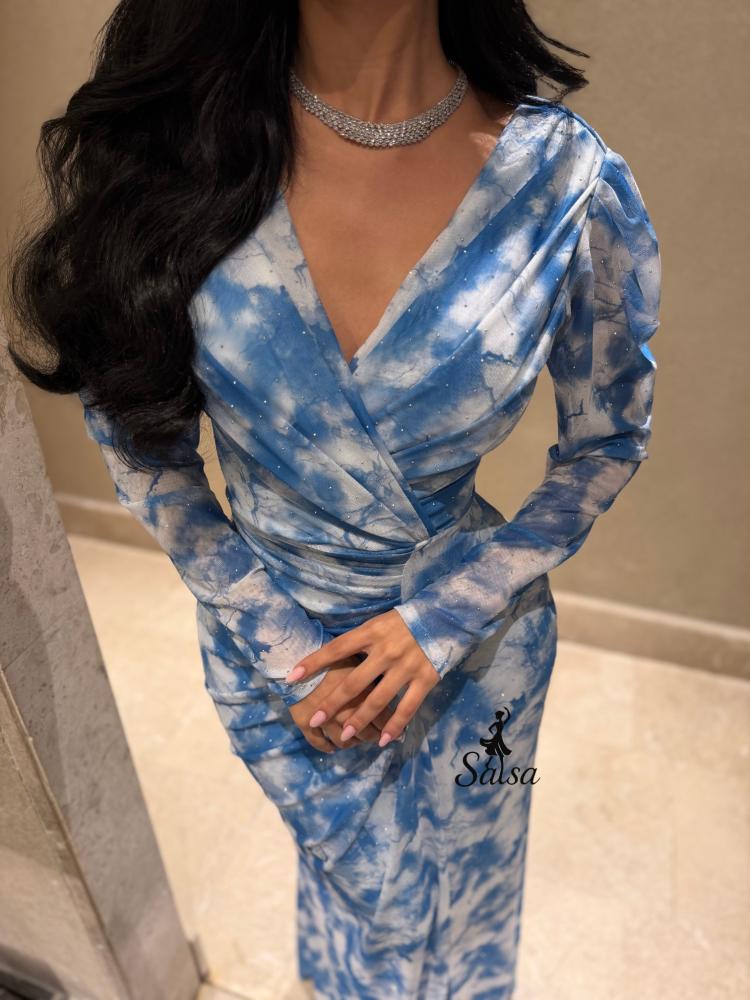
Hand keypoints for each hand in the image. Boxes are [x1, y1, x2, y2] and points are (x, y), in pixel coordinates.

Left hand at [285, 610, 439, 747]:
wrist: (446, 616)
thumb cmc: (405, 622)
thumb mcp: (379, 623)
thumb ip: (360, 641)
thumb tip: (333, 659)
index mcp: (371, 632)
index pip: (337, 648)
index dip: (314, 662)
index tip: (291, 677)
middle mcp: (386, 650)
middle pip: (353, 681)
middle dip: (332, 703)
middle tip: (314, 719)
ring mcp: (406, 666)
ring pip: (377, 699)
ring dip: (359, 720)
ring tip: (344, 735)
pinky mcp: (425, 678)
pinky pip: (407, 708)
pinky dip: (394, 726)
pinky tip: (383, 740)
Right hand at [288, 655, 394, 753]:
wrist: (299, 650)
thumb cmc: (336, 652)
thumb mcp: (361, 658)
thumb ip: (376, 674)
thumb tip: (391, 682)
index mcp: (364, 694)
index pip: (385, 719)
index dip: (394, 726)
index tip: (397, 730)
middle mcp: (348, 711)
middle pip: (367, 734)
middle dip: (375, 736)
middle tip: (377, 736)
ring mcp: (327, 720)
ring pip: (345, 741)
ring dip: (352, 743)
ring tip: (354, 738)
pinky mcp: (306, 723)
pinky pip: (319, 742)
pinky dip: (327, 747)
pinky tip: (332, 747)